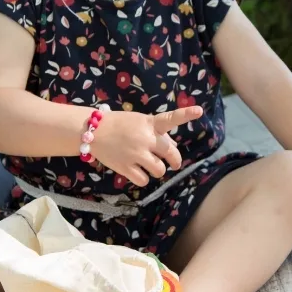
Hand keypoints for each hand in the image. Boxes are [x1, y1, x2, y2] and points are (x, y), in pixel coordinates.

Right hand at [89, 106, 203, 185]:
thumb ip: (158, 133)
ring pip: (159, 170)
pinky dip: (143, 178)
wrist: (92, 131)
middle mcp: (145, 138)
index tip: (199, 111)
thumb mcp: (140, 122)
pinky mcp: (125, 167)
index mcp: (150, 124)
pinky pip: (143, 180)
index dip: (186, 114)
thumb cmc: (120, 125)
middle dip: (175, 160)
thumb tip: (173, 146)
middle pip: (170, 153)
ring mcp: (136, 153)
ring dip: (158, 170)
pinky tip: (138, 172)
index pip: (171, 118)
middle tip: (175, 164)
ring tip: (150, 165)